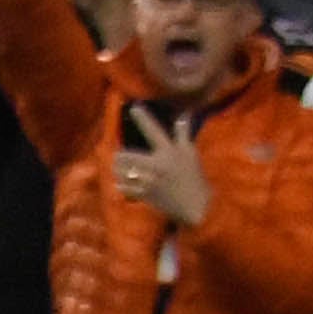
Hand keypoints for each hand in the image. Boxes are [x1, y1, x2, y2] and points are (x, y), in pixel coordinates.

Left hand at [117, 112, 210, 227]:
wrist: (194, 206)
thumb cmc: (194, 177)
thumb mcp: (190, 153)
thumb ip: (183, 134)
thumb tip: (184, 116)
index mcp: (168, 152)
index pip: (153, 130)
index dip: (143, 117)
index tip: (133, 107)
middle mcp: (156, 165)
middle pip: (126, 155)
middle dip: (119, 155)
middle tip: (118, 155)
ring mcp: (148, 181)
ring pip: (121, 172)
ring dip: (118, 170)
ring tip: (119, 169)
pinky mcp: (144, 195)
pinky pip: (123, 187)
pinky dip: (121, 185)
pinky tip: (123, 183)